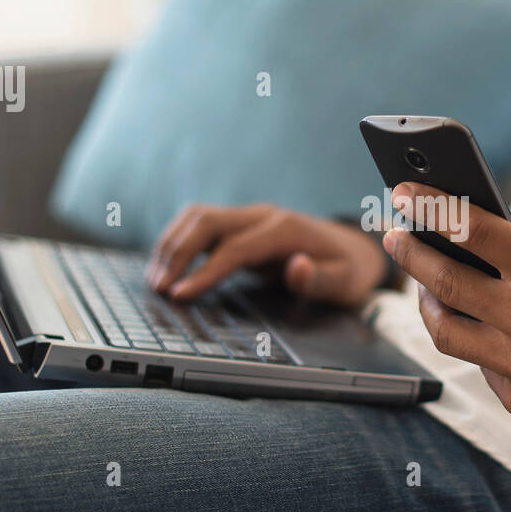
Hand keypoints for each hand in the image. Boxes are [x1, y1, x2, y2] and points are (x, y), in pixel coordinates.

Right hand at [147, 203, 388, 306]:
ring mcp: (248, 217)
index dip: (204, 271)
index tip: (180, 295)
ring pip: (197, 218)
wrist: (355, 249)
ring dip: (171, 245)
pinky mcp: (240, 225)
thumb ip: (320, 279)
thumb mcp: (346, 282)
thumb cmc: (349, 269)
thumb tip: (297, 267)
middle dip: (176, 252)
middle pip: (206, 221)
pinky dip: (178, 242)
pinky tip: (166, 268)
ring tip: (155, 280)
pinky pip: (200, 226)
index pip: (235, 248)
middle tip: (158, 289)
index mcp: (284, 229)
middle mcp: (262, 216)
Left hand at [383, 183, 510, 423]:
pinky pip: (478, 363)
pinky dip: (476, 337)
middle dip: (409, 252)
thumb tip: (507, 224)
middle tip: (394, 236)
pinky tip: (481, 321)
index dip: (430, 206)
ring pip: (446, 330)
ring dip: (427, 300)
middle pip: (443, 281)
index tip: (402, 191)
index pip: (470, 230)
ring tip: (424, 282)